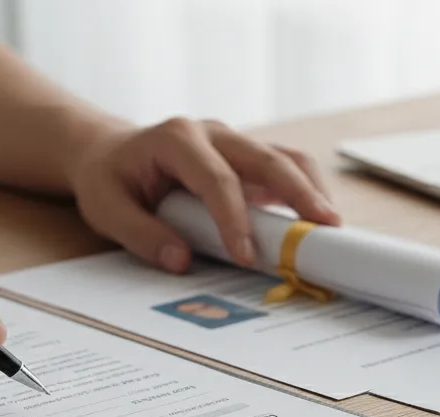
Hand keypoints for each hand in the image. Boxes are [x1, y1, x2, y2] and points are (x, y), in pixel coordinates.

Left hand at [68, 117, 341, 272]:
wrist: (110, 153)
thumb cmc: (110, 179)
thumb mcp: (107, 209)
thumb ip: (142, 235)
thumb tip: (181, 260)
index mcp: (175, 138)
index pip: (216, 178)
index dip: (235, 218)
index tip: (248, 256)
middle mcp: (212, 133)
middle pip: (267, 158)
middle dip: (298, 193)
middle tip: (324, 227)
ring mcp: (235, 142)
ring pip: (286, 157)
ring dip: (312, 189)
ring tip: (332, 225)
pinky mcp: (248, 158)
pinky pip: (286, 168)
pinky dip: (305, 191)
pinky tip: (316, 221)